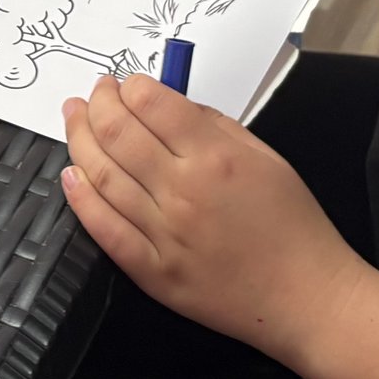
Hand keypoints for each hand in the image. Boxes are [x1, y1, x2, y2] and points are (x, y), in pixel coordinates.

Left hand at [62, 74, 367, 359]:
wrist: (306, 296)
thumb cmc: (293, 226)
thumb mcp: (266, 158)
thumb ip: (215, 126)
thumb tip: (169, 103)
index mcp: (215, 158)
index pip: (152, 105)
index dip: (130, 87)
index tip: (126, 83)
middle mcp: (183, 192)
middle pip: (118, 134)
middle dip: (98, 103)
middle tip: (93, 93)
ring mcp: (164, 235)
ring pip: (103, 176)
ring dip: (80, 141)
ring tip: (74, 120)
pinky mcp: (152, 272)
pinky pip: (105, 229)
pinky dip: (82, 198)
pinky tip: (72, 175)